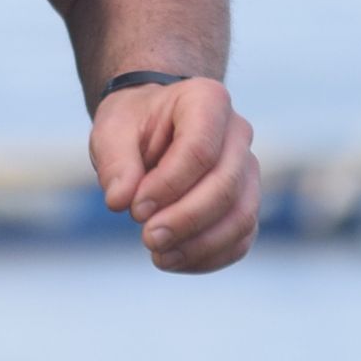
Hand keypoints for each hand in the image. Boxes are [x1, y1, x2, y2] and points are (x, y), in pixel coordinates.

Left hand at [91, 78, 258, 273]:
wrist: (152, 127)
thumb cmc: (133, 124)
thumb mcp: (111, 131)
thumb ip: (114, 161)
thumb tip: (120, 201)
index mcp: (207, 100)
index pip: (200, 149)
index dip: (168, 186)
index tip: (134, 209)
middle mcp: (237, 132)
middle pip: (226, 185)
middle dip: (186, 219)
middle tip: (148, 239)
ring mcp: (248, 169)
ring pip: (242, 215)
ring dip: (201, 245)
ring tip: (159, 256)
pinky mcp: (246, 202)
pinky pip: (241, 238)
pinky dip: (210, 257)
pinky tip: (174, 260)